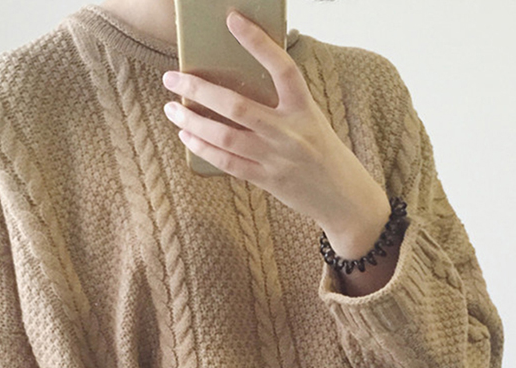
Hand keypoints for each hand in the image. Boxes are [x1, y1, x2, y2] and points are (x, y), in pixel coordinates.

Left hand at [161, 10, 381, 232]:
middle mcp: (289, 132)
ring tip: (172, 108)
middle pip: (237, 106)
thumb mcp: (311, 121)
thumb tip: (239, 86)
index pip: (283, 68)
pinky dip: (203, 148)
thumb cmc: (324, 154)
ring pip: (225, 136)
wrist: (343, 198)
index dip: (258, 42)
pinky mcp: (267, 181)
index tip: (232, 20)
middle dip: (199, 89)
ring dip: (193, 121)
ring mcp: (276, 159)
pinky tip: (187, 136)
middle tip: (172, 77)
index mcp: (305, 109)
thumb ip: (283, 105)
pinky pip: (228, 163)